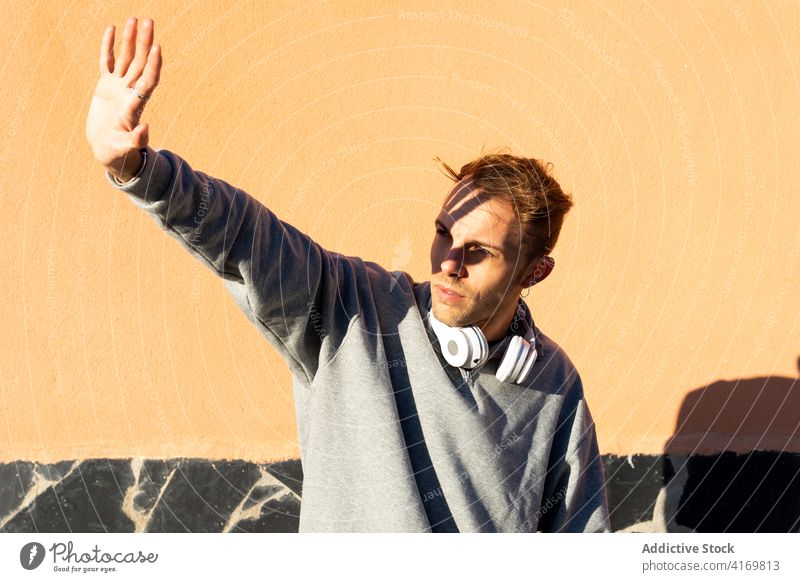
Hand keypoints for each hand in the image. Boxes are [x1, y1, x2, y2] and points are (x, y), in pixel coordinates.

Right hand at [85, 17, 161, 181]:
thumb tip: (145, 129)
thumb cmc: (118, 153)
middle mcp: (130, 92)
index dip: (153, 65)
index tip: (157, 47)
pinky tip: (112, 29)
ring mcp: (118, 87)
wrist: (108, 151)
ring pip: (126, 59)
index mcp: (135, 105)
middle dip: (144, 43)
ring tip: (135, 20)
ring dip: (130, 40)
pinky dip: (109, 46)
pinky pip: (107, 62)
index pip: (147, 81)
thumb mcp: (125, 149)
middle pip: (140, 63)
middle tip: (149, 21)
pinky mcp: (105, 87)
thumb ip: (136, 140)